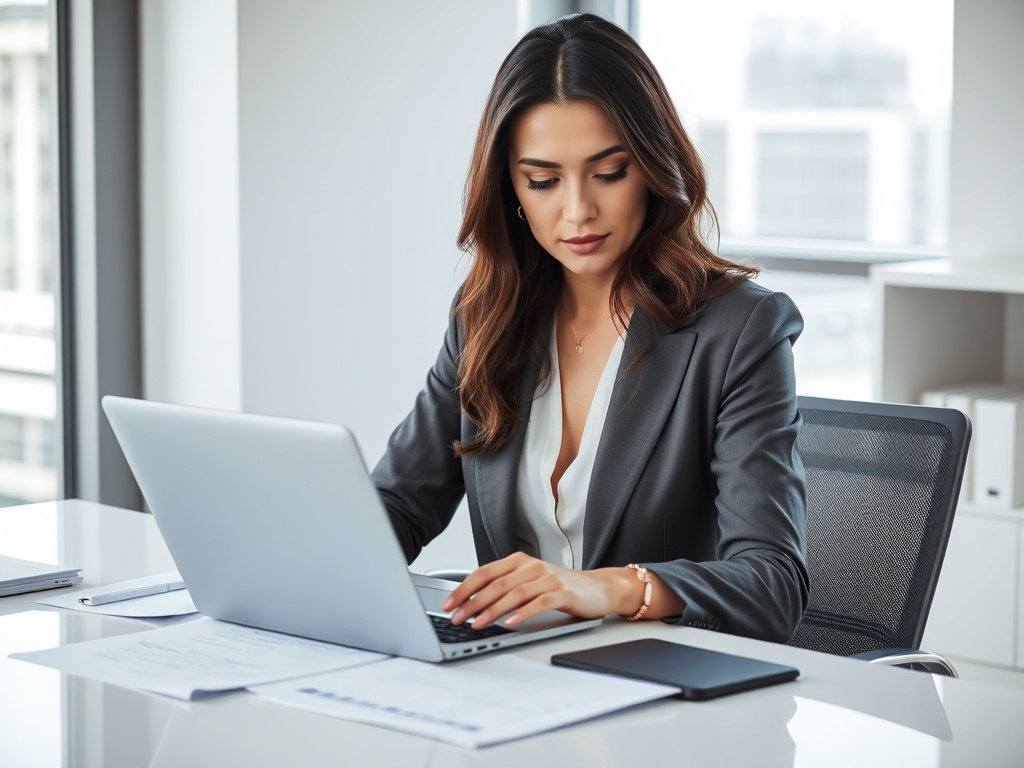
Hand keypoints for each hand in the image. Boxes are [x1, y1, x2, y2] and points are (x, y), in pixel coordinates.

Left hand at [440, 552, 635, 629]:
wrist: (598, 588)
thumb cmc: (560, 588)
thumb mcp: (529, 582)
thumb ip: (505, 587)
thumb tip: (472, 605)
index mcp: (518, 561)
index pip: (484, 573)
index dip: (464, 588)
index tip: (448, 604)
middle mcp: (531, 566)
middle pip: (495, 584)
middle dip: (472, 602)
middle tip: (456, 618)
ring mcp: (548, 578)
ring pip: (514, 593)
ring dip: (492, 610)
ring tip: (477, 624)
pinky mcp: (563, 592)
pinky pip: (539, 602)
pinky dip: (523, 613)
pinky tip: (511, 623)